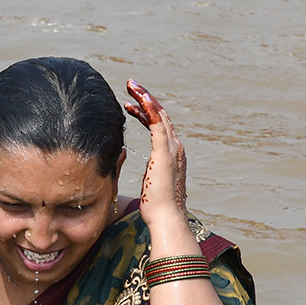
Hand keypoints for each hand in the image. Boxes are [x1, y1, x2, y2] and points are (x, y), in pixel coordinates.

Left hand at [125, 80, 187, 229]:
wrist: (166, 218)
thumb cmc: (155, 208)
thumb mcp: (148, 184)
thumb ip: (143, 171)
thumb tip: (130, 166)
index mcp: (170, 155)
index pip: (159, 126)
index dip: (146, 113)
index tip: (130, 105)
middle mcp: (175, 148)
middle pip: (161, 115)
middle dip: (146, 99)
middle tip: (131, 86)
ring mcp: (172, 149)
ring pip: (160, 114)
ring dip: (145, 98)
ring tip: (131, 86)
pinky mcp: (165, 152)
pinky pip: (158, 123)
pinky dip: (150, 108)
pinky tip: (139, 97)